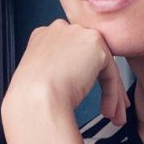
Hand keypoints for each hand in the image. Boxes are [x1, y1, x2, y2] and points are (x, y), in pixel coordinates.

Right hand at [3, 19, 128, 126]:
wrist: (36, 98)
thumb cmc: (31, 96)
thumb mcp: (38, 77)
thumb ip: (53, 69)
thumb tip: (70, 81)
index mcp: (42, 36)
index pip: (69, 52)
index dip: (79, 73)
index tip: (82, 91)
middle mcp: (60, 30)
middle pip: (88, 56)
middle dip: (100, 82)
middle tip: (107, 105)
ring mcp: (78, 34)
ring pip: (102, 65)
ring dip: (110, 93)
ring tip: (111, 114)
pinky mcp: (95, 44)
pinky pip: (111, 72)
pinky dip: (112, 94)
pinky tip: (108, 110)